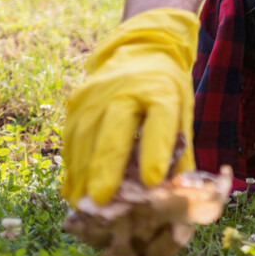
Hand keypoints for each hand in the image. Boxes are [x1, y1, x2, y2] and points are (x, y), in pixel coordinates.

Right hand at [62, 8, 199, 206]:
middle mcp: (125, 89)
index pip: (160, 120)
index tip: (152, 181)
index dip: (156, 150)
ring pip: (86, 137)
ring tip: (86, 206)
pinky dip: (72, 166)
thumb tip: (180, 195)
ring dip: (83, 174)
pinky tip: (75, 191)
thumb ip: (181, 151)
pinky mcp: (75, 101)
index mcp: (160, 90)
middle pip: (114, 129)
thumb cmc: (166, 88)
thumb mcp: (183, 110)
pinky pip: (71, 138)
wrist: (141, 49)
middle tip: (103, 201)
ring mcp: (95, 94)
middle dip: (106, 167)